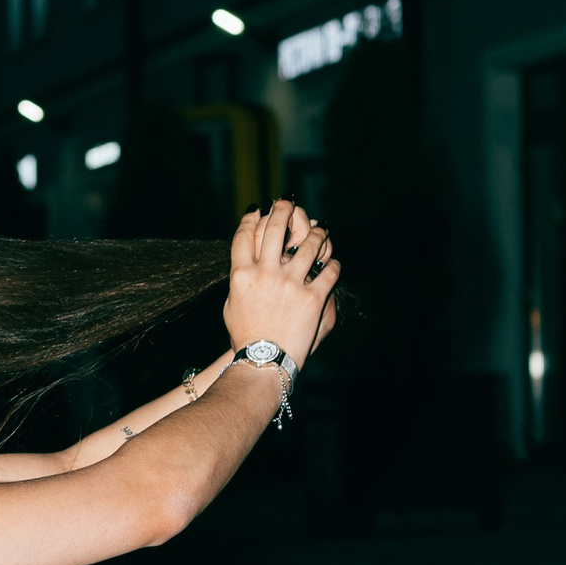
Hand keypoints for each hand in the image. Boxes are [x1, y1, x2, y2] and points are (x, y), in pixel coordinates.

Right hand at [222, 198, 338, 365]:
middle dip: (283, 210)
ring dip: (318, 233)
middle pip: (275, 230)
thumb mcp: (231, 306)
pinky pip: (329, 270)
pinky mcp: (312, 297)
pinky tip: (333, 262)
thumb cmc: (245, 337)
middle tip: (287, 203)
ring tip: (322, 229)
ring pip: (309, 245)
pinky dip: (334, 263)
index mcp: (241, 275)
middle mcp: (265, 274)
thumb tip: (248, 263)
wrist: (263, 362)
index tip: (258, 208)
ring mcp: (290, 284)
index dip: (250, 218)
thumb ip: (239, 281)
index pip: (245, 236)